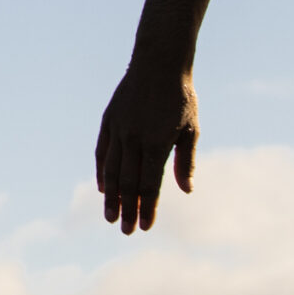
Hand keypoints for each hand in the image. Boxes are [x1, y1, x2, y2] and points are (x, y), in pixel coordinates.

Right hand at [96, 66, 197, 234]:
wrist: (158, 63)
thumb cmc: (181, 98)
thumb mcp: (191, 129)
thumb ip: (186, 162)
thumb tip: (186, 191)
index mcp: (156, 143)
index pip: (150, 185)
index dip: (147, 208)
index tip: (146, 227)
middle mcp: (133, 139)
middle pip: (129, 183)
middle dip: (128, 210)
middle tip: (126, 231)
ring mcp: (118, 130)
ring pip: (112, 171)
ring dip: (111, 197)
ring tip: (111, 217)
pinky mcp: (108, 121)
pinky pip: (102, 152)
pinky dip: (102, 172)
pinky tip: (104, 189)